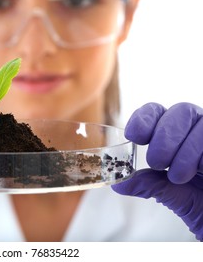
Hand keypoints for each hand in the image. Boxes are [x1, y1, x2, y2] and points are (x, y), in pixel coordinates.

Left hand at [112, 102, 202, 240]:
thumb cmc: (201, 202)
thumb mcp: (170, 194)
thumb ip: (147, 185)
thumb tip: (118, 184)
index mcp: (175, 132)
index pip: (155, 111)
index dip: (143, 119)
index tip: (134, 136)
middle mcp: (196, 127)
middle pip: (179, 111)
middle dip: (163, 137)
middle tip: (156, 163)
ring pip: (199, 122)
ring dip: (183, 151)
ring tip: (177, 176)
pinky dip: (202, 157)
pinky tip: (202, 172)